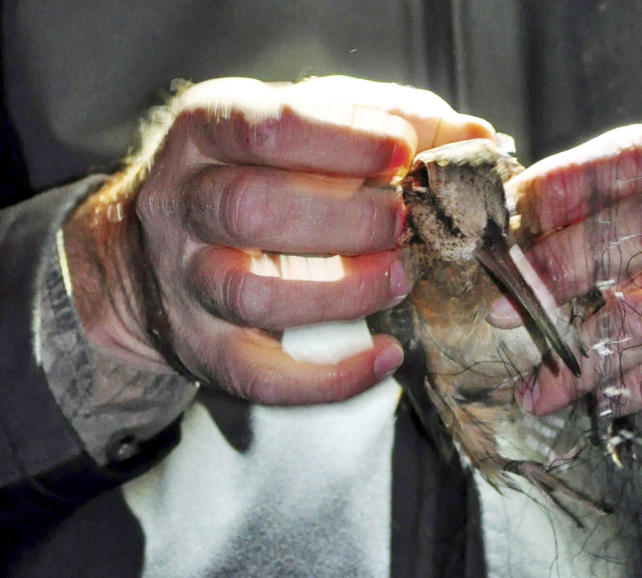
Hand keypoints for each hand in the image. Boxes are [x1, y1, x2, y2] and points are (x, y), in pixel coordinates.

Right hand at [65, 76, 492, 404]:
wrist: (153, 249)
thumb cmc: (256, 172)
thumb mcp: (305, 126)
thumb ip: (386, 120)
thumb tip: (474, 138)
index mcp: (209, 129)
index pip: (268, 127)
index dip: (343, 141)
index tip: (403, 153)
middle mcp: (184, 202)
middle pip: (251, 209)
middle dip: (345, 220)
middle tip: (404, 223)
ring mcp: (186, 280)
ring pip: (253, 294)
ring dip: (342, 293)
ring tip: (400, 278)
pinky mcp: (204, 346)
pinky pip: (260, 375)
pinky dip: (329, 379)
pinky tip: (384, 358)